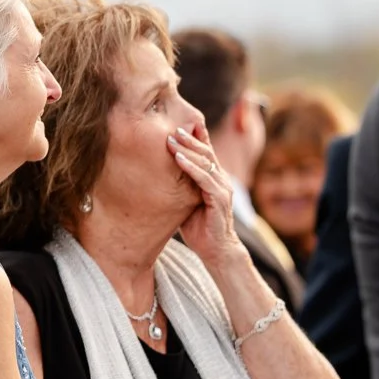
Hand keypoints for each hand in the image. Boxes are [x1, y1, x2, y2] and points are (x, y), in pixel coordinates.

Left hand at [168, 121, 243, 267]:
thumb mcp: (185, 203)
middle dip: (189, 139)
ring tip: (171, 140)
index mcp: (213, 179)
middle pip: (206, 152)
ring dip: (188, 150)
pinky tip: (179, 160)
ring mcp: (222, 188)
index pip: (205, 153)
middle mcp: (221, 180)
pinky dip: (191, 168)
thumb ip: (179, 188)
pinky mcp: (220, 199)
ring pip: (206, 162)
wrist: (216, 251)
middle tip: (172, 128)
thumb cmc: (199, 228)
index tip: (176, 127)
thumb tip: (155, 177)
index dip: (193, 139)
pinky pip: (205, 179)